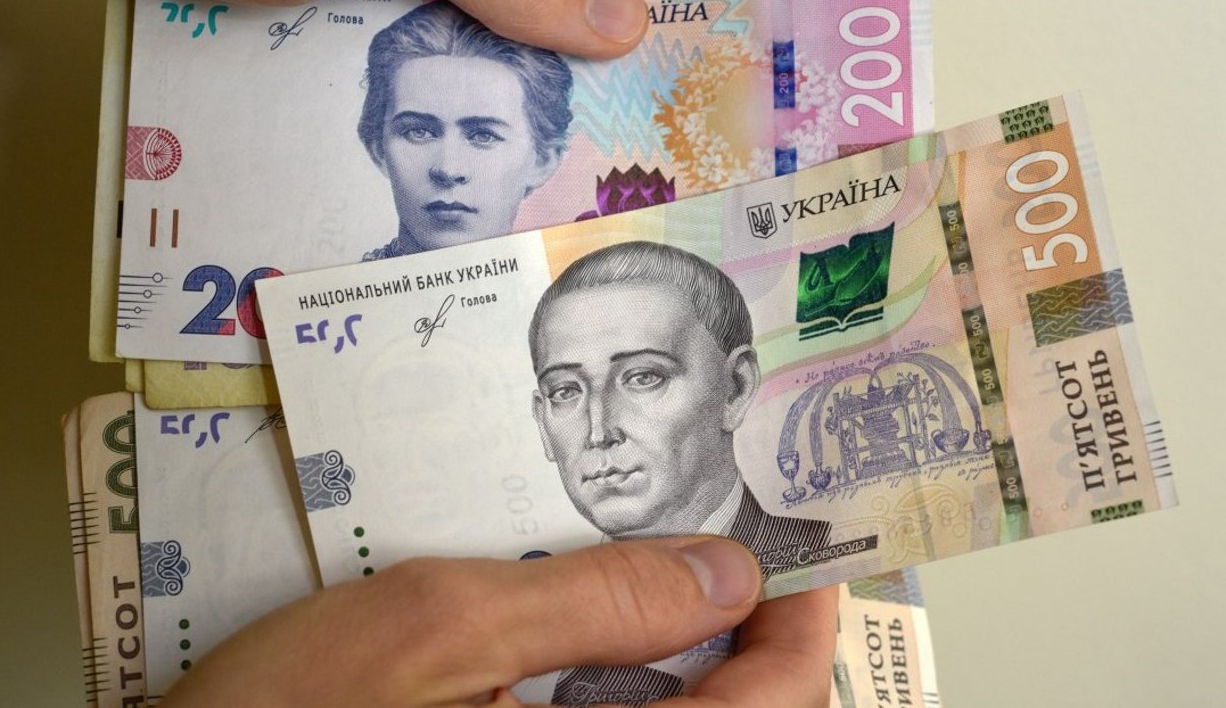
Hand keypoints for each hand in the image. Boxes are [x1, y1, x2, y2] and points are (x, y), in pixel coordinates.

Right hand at [161, 537, 836, 706]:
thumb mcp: (446, 626)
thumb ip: (600, 599)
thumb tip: (725, 571)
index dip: (802, 626)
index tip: (800, 555)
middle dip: (747, 644)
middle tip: (724, 555)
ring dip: (682, 667)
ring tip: (653, 584)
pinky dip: (619, 694)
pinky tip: (578, 644)